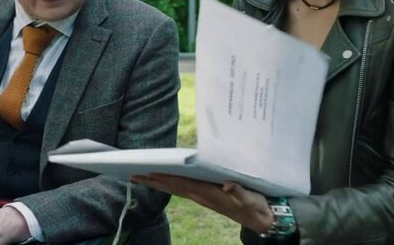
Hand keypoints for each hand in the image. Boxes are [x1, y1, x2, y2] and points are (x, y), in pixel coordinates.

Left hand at [132, 173, 273, 232]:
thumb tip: (226, 185)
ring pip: (174, 188)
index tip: (149, 172)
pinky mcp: (204, 196)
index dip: (166, 178)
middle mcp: (200, 195)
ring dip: (156, 182)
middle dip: (152, 181)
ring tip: (139, 177)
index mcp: (208, 194)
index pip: (182, 184)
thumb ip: (238, 191)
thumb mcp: (249, 198)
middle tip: (132, 174)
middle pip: (172, 187)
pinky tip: (160, 180)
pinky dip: (168, 183)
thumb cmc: (254, 206)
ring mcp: (201, 196)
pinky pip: (181, 189)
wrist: (261, 220)